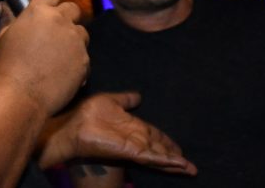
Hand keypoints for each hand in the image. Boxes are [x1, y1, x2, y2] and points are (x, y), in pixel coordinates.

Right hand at [0, 0, 89, 114]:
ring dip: (74, 38)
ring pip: (82, 32)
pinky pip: (84, 55)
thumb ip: (8, 18)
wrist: (21, 96)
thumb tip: (3, 5)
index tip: (49, 8)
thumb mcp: (3, 38)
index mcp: (39, 11)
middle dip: (67, 17)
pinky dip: (77, 61)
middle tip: (55, 32)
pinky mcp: (84, 60)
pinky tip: (63, 72)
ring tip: (59, 55)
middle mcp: (61, 21)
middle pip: (73, 8)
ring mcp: (75, 40)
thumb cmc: (7, 66)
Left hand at [37, 92, 196, 175]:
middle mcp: (136, 139)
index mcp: (133, 127)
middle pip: (160, 149)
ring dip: (174, 162)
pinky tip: (178, 165)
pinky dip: (166, 161)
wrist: (74, 125)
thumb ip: (125, 100)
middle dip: (174, 156)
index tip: (179, 148)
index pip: (154, 135)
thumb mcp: (111, 101)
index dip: (166, 141)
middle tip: (190, 165)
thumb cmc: (88, 114)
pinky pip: (152, 157)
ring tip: (189, 168)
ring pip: (159, 156)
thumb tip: (139, 96)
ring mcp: (134, 146)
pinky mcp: (131, 152)